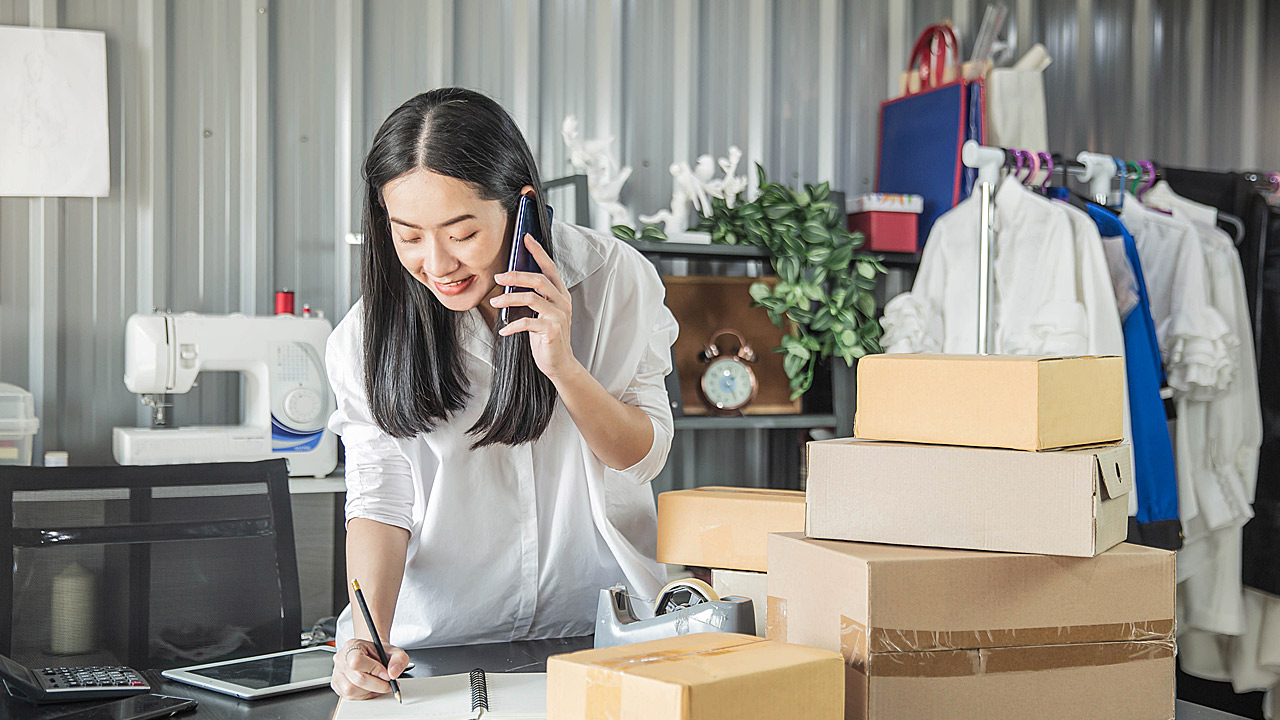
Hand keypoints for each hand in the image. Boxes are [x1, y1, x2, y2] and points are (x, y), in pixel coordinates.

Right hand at [331, 638, 409, 699]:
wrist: (371, 655)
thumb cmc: (379, 653)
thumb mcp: (394, 651)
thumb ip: (399, 659)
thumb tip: (393, 674)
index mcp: (352, 646)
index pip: (357, 661)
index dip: (374, 670)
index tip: (387, 675)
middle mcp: (341, 659)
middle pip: (357, 679)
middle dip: (377, 685)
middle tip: (388, 684)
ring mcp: (337, 673)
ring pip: (351, 690)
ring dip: (370, 691)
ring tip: (378, 684)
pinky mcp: (337, 685)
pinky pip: (349, 696)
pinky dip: (363, 695)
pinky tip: (370, 688)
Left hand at [490, 233, 582, 382]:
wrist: (559, 363)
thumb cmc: (548, 337)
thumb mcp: (542, 313)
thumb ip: (534, 297)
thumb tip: (511, 281)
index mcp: (561, 294)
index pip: (550, 268)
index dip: (538, 252)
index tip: (525, 239)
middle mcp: (562, 302)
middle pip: (538, 280)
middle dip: (516, 275)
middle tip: (498, 277)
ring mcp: (558, 316)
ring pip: (531, 298)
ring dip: (509, 298)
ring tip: (495, 302)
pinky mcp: (551, 330)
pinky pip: (527, 322)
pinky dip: (512, 325)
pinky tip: (503, 330)